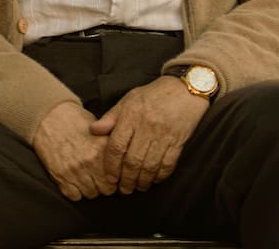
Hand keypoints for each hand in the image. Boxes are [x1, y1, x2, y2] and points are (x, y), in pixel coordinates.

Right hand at [31, 101, 111, 200]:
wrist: (49, 117)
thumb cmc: (75, 122)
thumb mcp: (99, 129)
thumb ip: (112, 146)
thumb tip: (125, 162)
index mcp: (102, 149)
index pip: (119, 177)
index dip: (117, 178)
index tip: (113, 176)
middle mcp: (90, 161)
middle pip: (107, 190)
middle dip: (105, 185)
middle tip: (99, 178)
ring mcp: (75, 170)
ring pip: (91, 194)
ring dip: (90, 188)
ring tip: (87, 178)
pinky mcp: (61, 176)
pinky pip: (74, 196)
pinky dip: (75, 192)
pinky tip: (75, 181)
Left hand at [90, 76, 208, 194]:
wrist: (185, 90)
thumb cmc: (153, 95)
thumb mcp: (128, 100)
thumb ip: (110, 117)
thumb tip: (93, 130)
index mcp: (131, 116)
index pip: (116, 146)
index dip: (111, 165)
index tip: (110, 178)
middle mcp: (146, 127)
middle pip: (133, 160)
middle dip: (126, 179)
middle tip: (123, 189)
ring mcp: (163, 135)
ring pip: (150, 166)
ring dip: (142, 181)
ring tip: (137, 188)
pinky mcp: (178, 142)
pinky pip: (168, 164)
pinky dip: (160, 176)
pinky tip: (154, 180)